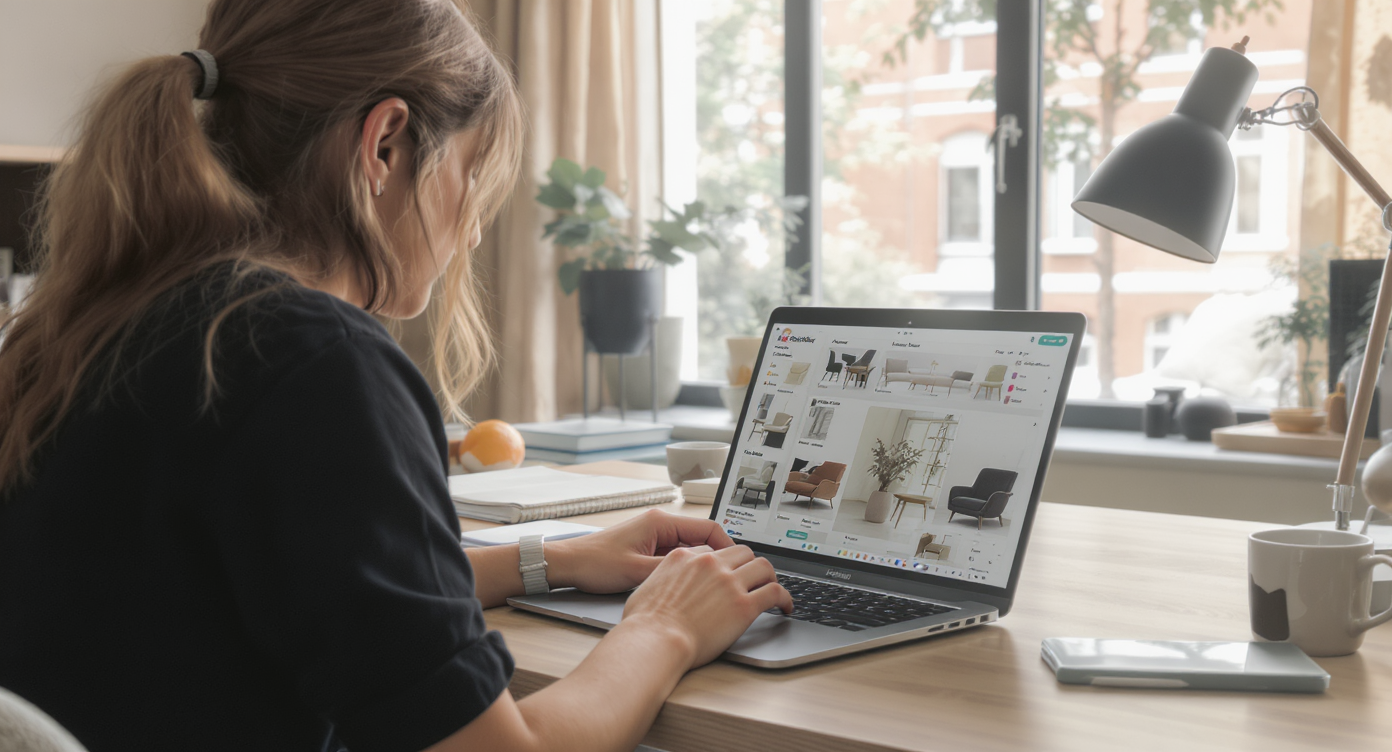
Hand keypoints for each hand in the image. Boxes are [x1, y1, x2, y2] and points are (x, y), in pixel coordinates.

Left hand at [545, 509, 734, 593]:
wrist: (568, 564)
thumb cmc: (596, 563)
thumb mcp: (639, 571)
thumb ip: (673, 569)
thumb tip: (703, 572)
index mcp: (661, 522)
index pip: (708, 528)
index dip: (728, 547)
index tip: (738, 564)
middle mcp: (659, 525)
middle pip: (702, 539)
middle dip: (717, 559)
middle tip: (729, 579)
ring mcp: (653, 536)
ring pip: (689, 550)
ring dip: (700, 566)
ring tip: (711, 586)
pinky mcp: (647, 548)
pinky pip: (675, 557)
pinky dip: (684, 570)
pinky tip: (687, 586)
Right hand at [621, 544, 792, 668]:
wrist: (655, 641)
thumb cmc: (645, 624)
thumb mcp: (647, 587)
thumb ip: (664, 578)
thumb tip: (668, 585)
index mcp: (685, 557)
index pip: (715, 551)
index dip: (725, 563)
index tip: (730, 572)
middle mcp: (709, 564)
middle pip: (742, 552)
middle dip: (749, 565)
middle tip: (754, 578)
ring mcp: (728, 583)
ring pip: (763, 567)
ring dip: (770, 577)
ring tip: (772, 589)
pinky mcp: (744, 605)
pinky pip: (775, 592)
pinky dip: (785, 598)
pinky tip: (786, 607)